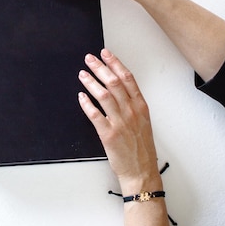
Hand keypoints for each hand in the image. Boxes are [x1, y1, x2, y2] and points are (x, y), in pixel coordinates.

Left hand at [78, 49, 161, 194]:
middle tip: (90, 59)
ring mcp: (120, 123)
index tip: (106, 54)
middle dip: (100, 67)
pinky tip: (81, 97)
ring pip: (104, 95)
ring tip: (82, 74)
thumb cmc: (142, 149)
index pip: (127, 78)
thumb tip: (119, 90)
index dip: (115, 63)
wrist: (141, 171)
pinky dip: (86, 104)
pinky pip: (94, 115)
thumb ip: (133, 105)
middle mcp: (131, 112)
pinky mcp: (108, 135)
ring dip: (91, 82)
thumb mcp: (143, 122)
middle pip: (114, 82)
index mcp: (141, 107)